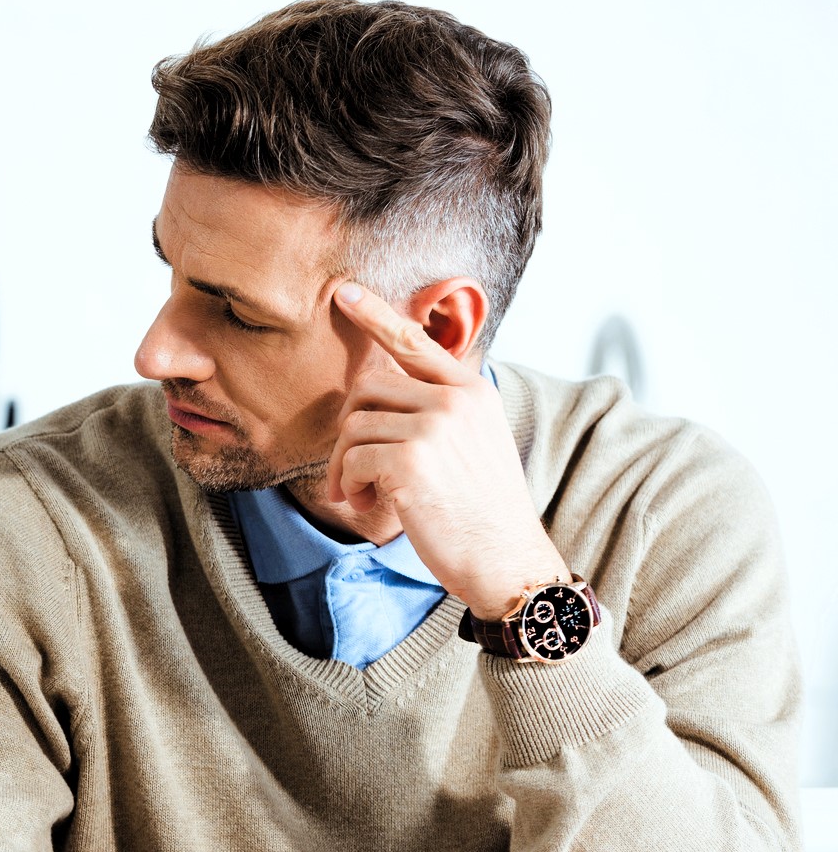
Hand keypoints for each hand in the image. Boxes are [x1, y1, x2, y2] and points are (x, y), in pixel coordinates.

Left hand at [328, 282, 568, 619]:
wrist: (506, 559)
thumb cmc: (481, 509)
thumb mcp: (474, 444)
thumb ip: (438, 410)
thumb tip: (376, 391)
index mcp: (472, 390)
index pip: (415, 342)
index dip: (375, 315)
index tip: (345, 293)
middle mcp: (455, 399)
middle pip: (366, 387)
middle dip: (348, 431)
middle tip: (352, 471)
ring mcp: (435, 427)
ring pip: (353, 426)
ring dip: (345, 466)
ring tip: (363, 493)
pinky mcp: (412, 460)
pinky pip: (353, 459)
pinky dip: (350, 486)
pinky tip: (370, 505)